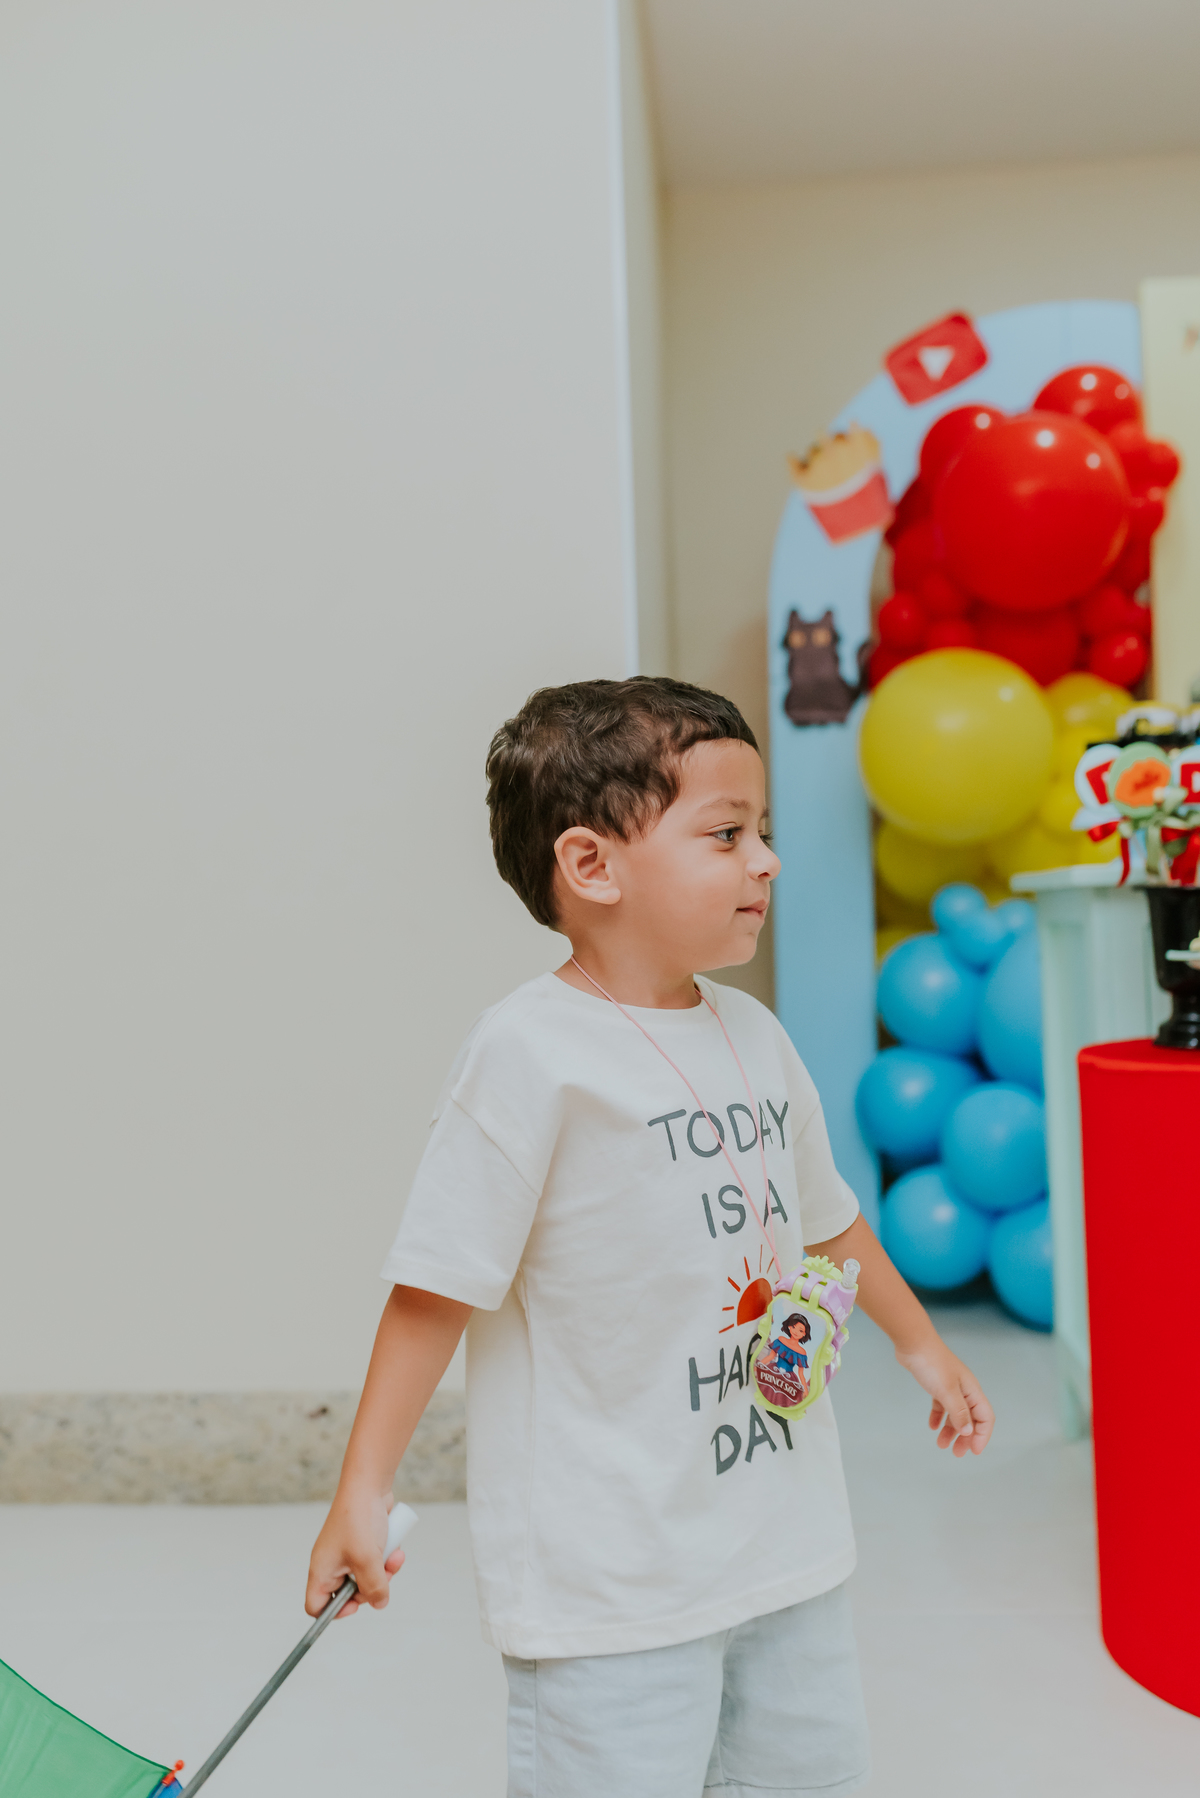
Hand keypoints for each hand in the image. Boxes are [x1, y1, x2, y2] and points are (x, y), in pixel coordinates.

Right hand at [305, 1491, 405, 1618]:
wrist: (369, 1484)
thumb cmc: (359, 1519)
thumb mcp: (367, 1560)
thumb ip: (373, 1588)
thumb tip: (380, 1603)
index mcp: (322, 1570)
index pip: (316, 1606)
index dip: (334, 1612)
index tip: (356, 1604)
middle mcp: (332, 1564)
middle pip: (349, 1594)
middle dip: (372, 1587)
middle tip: (383, 1575)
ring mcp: (348, 1553)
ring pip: (367, 1578)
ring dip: (384, 1571)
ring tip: (395, 1556)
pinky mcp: (363, 1544)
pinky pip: (376, 1562)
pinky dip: (387, 1557)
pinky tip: (396, 1547)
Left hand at [895, 1335, 993, 1457]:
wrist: (912, 1342)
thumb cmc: (932, 1364)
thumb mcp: (947, 1391)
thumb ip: (959, 1412)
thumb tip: (969, 1432)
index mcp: (972, 1390)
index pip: (985, 1417)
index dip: (982, 1436)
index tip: (974, 1452)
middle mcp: (964, 1389)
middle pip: (971, 1418)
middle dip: (966, 1437)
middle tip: (956, 1453)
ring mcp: (950, 1386)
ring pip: (955, 1414)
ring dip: (951, 1430)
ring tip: (941, 1444)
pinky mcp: (936, 1384)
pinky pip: (941, 1405)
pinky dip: (939, 1417)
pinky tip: (932, 1427)